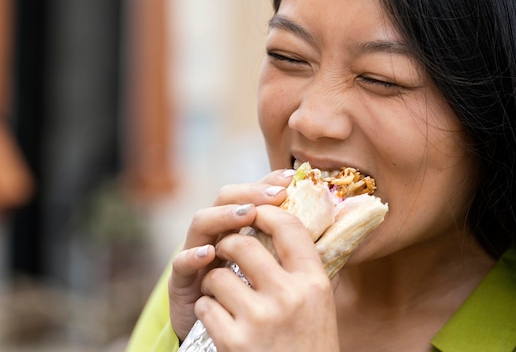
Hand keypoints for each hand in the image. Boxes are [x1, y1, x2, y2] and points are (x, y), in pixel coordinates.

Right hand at [169, 169, 292, 340]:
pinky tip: (209, 254)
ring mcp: (197, 256)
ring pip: (201, 223)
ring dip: (224, 216)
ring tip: (246, 214)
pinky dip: (193, 255)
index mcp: (241, 231)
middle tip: (272, 196)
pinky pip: (181, 264)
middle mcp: (217, 237)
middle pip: (225, 200)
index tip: (289, 179)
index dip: (267, 184)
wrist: (230, 345)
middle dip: (248, 193)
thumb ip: (298, 257)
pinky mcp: (181, 282)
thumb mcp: (279, 279)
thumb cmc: (257, 310)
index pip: (251, 197)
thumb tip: (334, 236)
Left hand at [197, 205, 339, 351]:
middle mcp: (289, 297)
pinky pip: (205, 306)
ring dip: (213, 282)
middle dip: (227, 244)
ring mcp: (260, 319)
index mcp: (314, 283)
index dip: (266, 211)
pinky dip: (206, 310)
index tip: (254, 212)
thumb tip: (288, 222)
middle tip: (226, 251)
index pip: (288, 227)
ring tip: (223, 294)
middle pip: (243, 243)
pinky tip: (220, 320)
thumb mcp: (320, 305)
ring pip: (217, 275)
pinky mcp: (234, 341)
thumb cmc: (309, 345)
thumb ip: (305, 268)